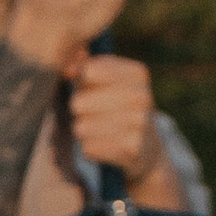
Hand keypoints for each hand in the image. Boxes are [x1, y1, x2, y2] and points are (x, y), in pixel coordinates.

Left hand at [66, 51, 164, 183]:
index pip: (88, 72)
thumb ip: (83, 67)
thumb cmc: (117, 105)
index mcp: (137, 73)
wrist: (148, 146)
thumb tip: (67, 70)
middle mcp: (142, 96)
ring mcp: (139, 123)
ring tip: (99, 129)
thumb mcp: (106, 80)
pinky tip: (106, 145)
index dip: (80, 83)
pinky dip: (91, 148)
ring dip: (83, 130)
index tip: (91, 88)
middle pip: (78, 102)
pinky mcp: (132, 148)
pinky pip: (88, 147)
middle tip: (93, 113)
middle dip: (78, 110)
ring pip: (80, 127)